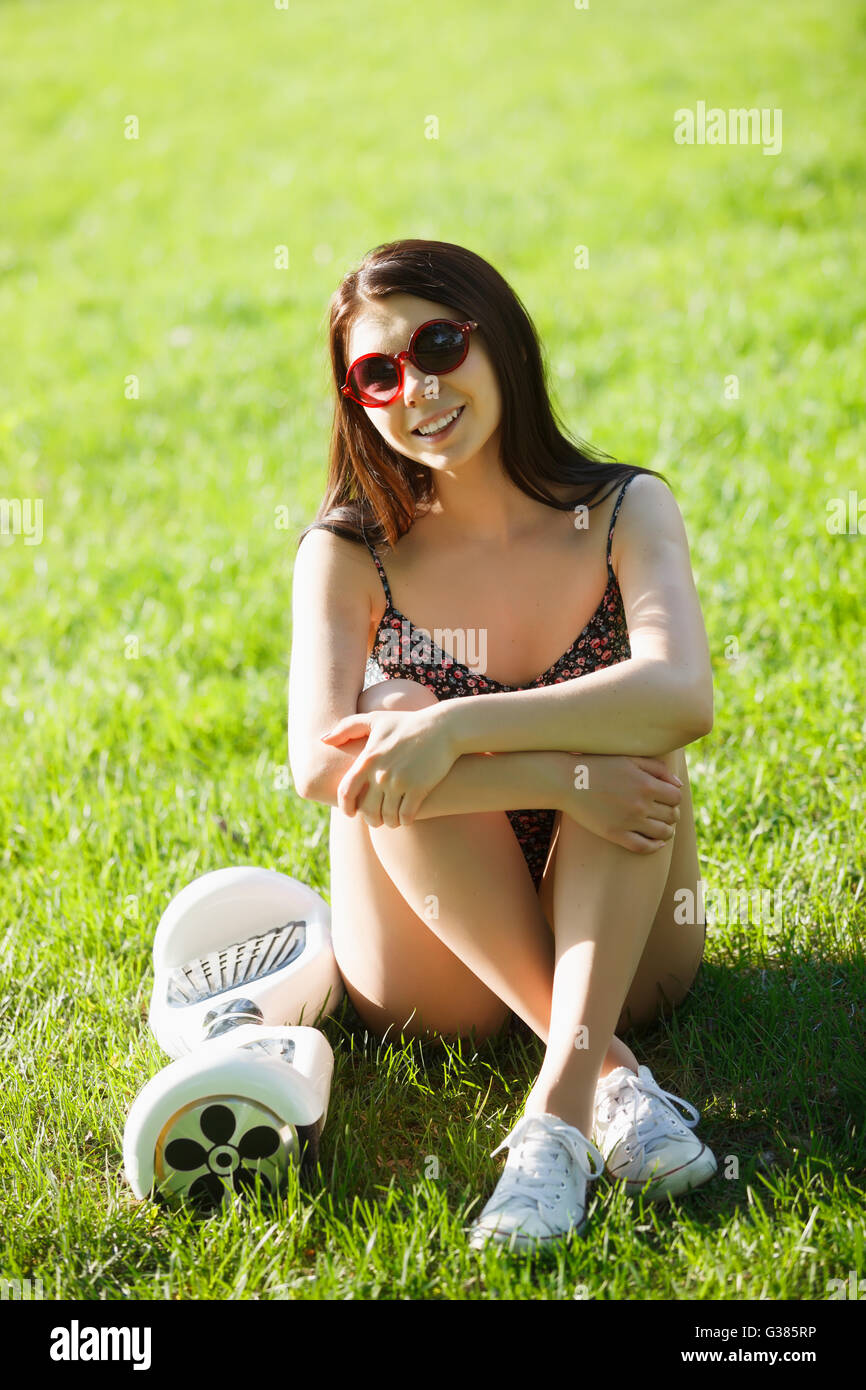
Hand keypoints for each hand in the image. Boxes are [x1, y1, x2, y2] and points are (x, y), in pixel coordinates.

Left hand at [320, 705, 457, 827]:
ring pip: (387, 816)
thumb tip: (323, 740)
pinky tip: (406, 818)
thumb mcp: (375, 719)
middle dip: (370, 819)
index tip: (350, 813)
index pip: (346, 791)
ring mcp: (400, 782)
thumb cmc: (407, 723)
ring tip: (392, 821)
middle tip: (375, 820)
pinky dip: (404, 821)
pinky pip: (406, 816)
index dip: (346, 806)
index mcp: (367, 759)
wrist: (443, 728)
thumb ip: (346, 727)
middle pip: (367, 809)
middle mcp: (381, 773)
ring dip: (388, 822)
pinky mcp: (419, 788)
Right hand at [558, 753, 682, 852]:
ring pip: (662, 833)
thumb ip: (657, 768)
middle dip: (672, 814)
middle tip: (666, 813)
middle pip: (671, 815)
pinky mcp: (615, 834)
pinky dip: (654, 846)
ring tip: (663, 827)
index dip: (674, 798)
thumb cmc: (599, 766)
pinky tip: (656, 842)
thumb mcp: (629, 759)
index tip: (668, 799)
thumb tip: (678, 785)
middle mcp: (641, 804)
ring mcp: (629, 821)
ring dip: (667, 831)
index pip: (676, 797)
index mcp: (647, 784)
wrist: (568, 781)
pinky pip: (643, 847)